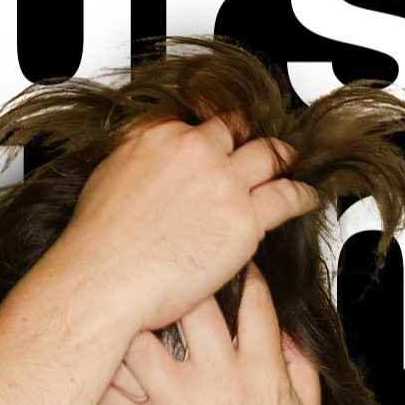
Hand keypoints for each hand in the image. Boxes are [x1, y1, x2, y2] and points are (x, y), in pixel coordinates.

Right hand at [54, 118, 317, 338]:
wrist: (104, 279)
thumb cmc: (99, 244)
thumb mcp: (106, 179)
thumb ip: (136, 162)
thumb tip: (147, 168)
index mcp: (159, 139)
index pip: (197, 125)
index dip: (212, 134)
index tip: (218, 141)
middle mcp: (195, 152)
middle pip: (234, 132)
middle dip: (247, 138)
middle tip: (256, 147)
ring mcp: (223, 182)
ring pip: (266, 156)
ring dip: (281, 158)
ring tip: (289, 164)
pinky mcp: (243, 218)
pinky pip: (285, 196)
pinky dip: (300, 194)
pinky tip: (306, 197)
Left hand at [95, 265, 322, 404]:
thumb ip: (300, 369)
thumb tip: (290, 336)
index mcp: (262, 370)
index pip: (249, 298)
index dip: (230, 268)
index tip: (213, 256)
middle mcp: (219, 378)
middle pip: (186, 300)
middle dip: (166, 283)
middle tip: (145, 274)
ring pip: (136, 340)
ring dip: (119, 327)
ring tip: (102, 313)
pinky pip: (105, 397)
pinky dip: (89, 382)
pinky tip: (77, 371)